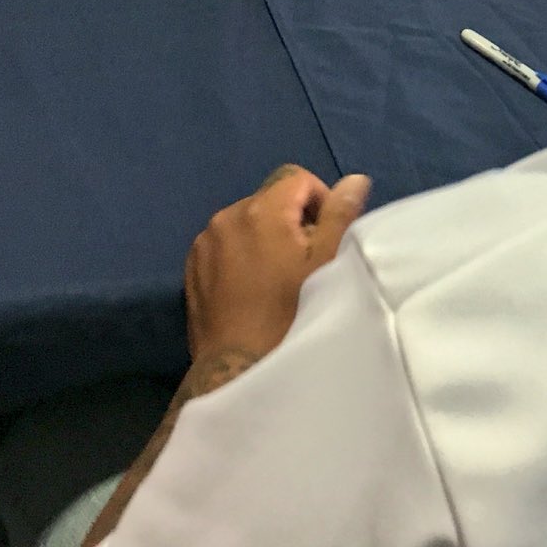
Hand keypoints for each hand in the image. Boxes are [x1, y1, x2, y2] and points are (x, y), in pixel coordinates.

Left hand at [184, 165, 371, 363]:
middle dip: (292, 221)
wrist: (238, 368)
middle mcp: (226, 217)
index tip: (325, 240)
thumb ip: (340, 215)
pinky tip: (252, 288)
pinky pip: (225, 244)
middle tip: (305, 264)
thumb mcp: (326, 263)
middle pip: (270, 199)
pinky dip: (242, 254)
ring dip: (265, 237)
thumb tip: (354, 179)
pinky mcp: (192, 267)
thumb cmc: (290, 313)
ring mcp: (205, 243)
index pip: (297, 178)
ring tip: (278, 279)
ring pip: (246, 222)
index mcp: (260, 210)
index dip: (319, 202)